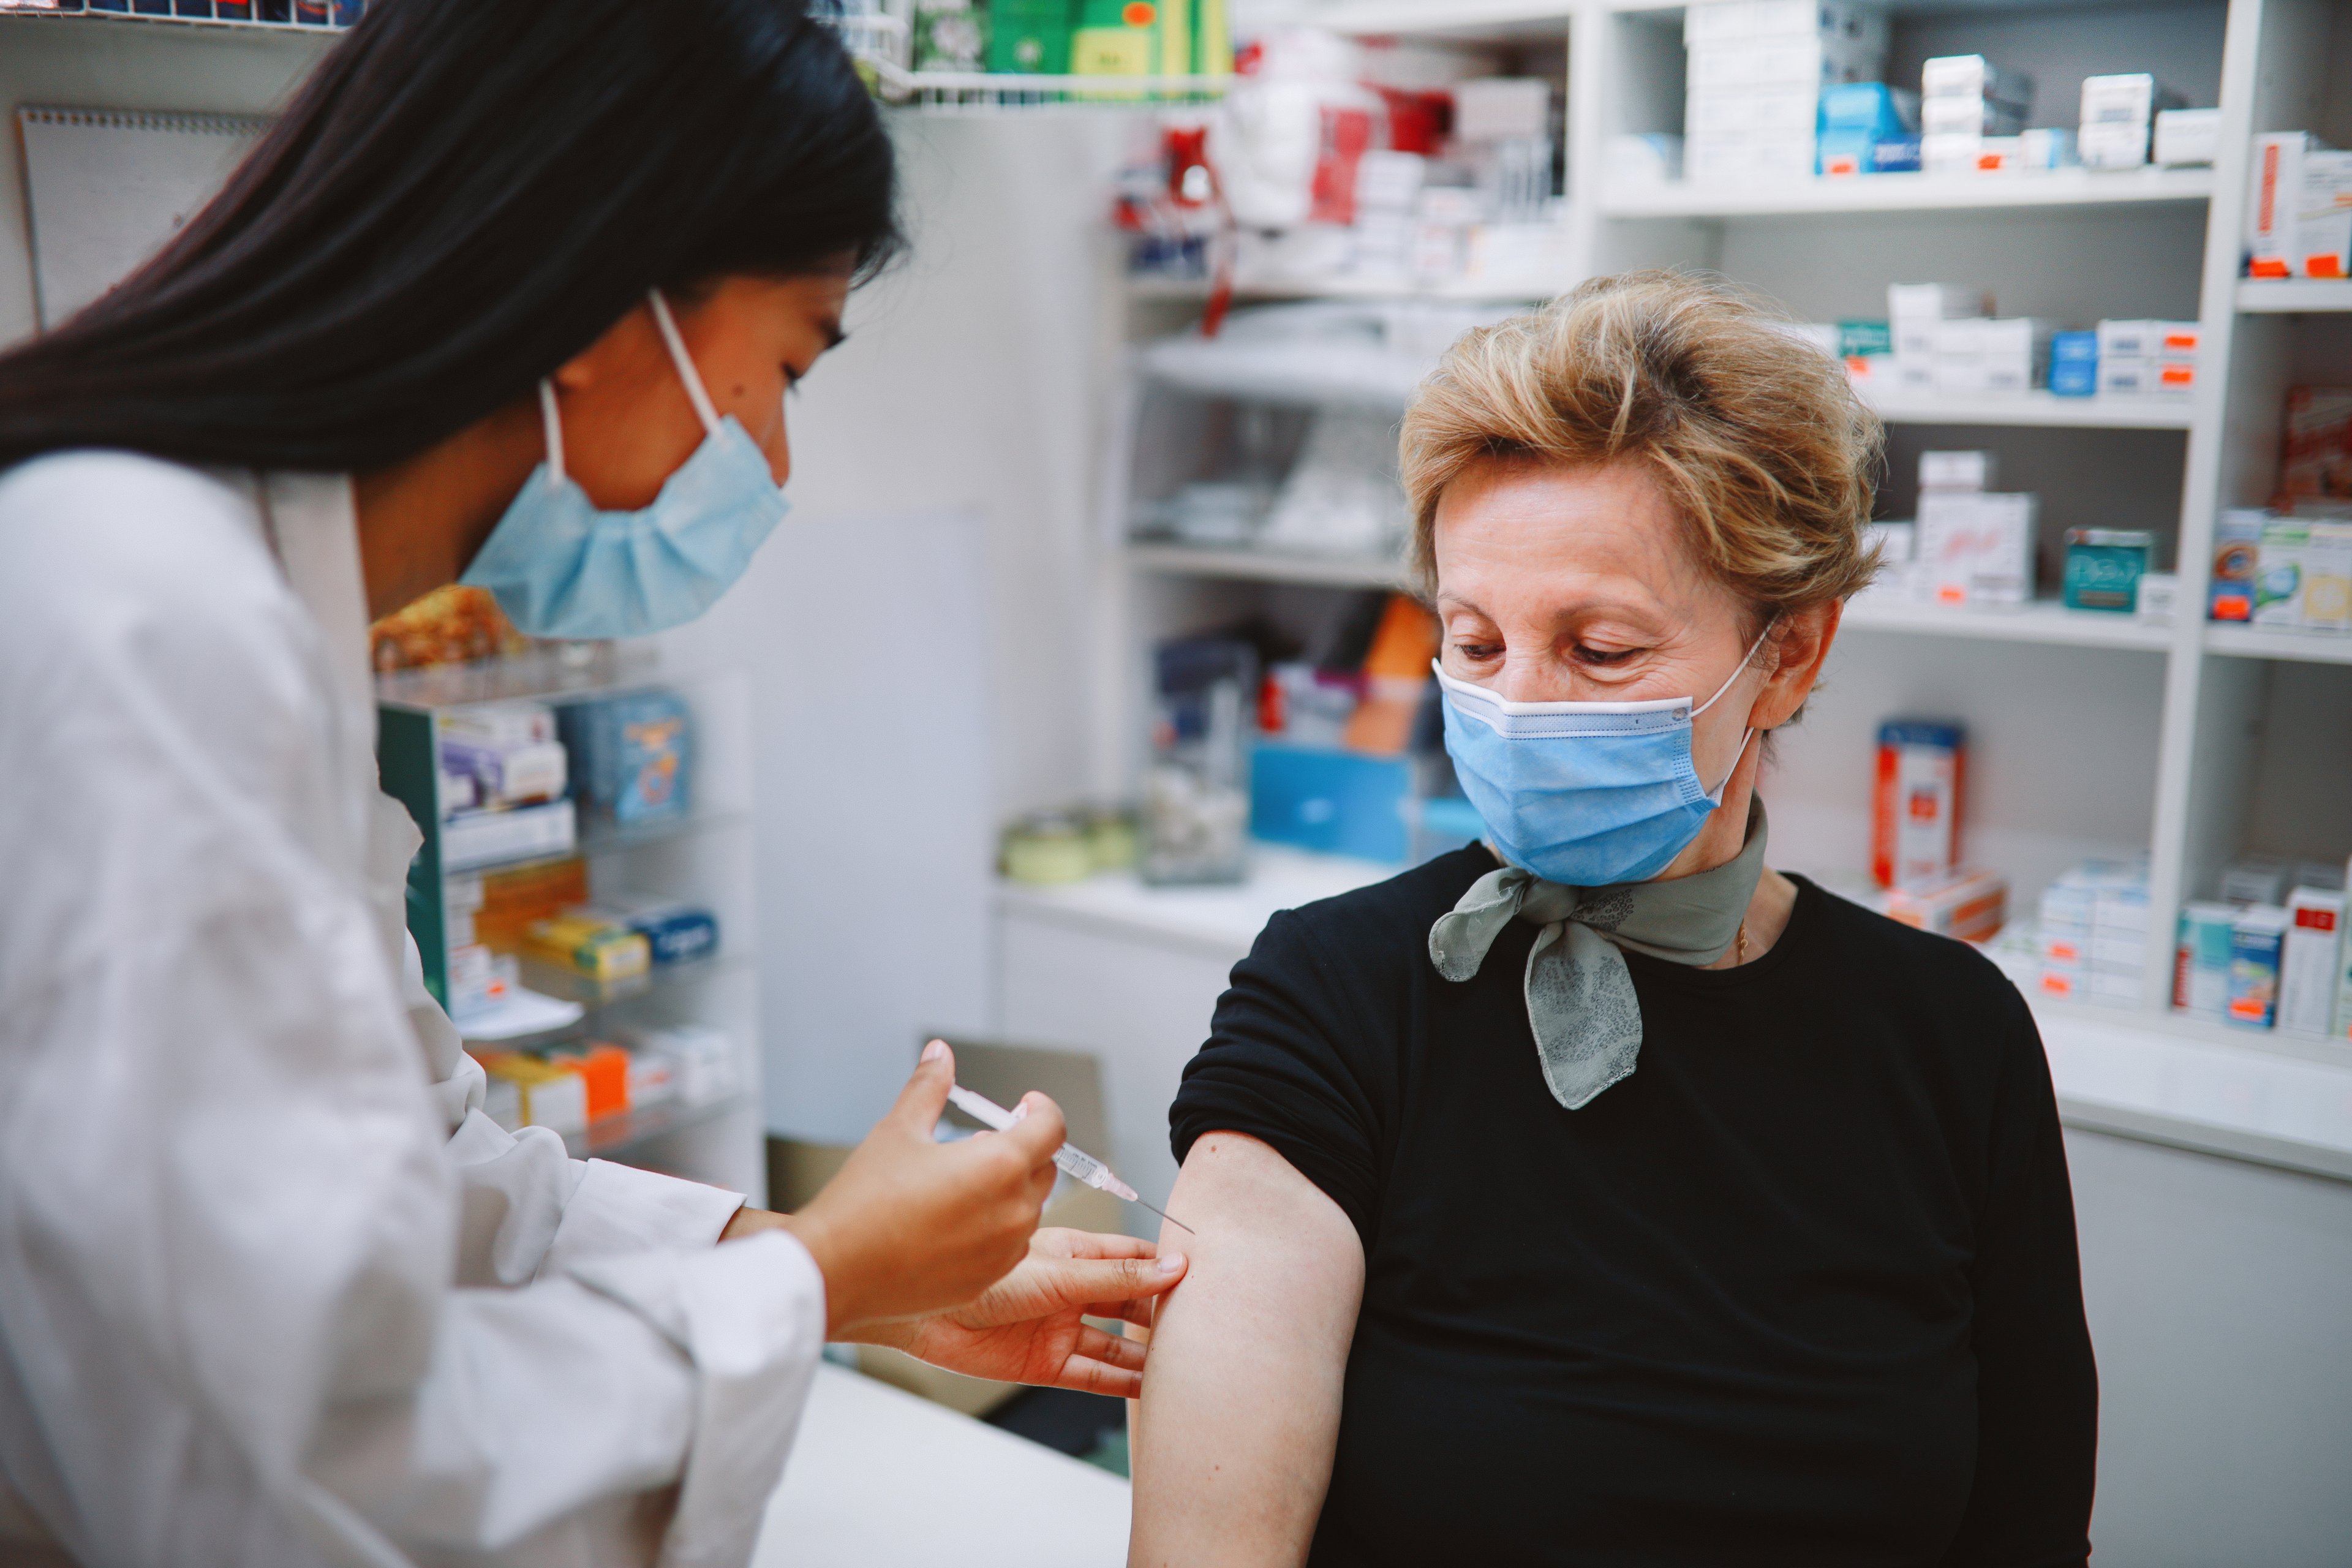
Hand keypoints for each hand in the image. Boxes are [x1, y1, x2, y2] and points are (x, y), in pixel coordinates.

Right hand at [749, 1041, 1065, 1333]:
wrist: (836, 1271)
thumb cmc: (865, 1202)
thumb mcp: (899, 1129)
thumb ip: (929, 1086)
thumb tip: (940, 1054)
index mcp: (1001, 1165)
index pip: (1053, 1128)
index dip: (1042, 1110)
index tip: (1025, 1105)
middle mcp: (1013, 1210)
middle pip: (1044, 1168)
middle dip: (1023, 1149)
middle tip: (982, 1142)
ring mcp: (1004, 1250)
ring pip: (1028, 1209)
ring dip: (1009, 1190)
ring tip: (961, 1182)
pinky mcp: (988, 1279)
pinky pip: (1009, 1245)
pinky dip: (995, 1227)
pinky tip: (953, 1221)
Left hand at [847, 1228, 1188, 1397]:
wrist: (920, 1310)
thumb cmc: (977, 1275)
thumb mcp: (1057, 1271)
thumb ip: (1115, 1275)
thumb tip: (1172, 1268)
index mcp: (1072, 1252)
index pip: (1132, 1256)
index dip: (1165, 1264)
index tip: (1203, 1275)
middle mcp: (1069, 1290)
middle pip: (1129, 1301)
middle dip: (1162, 1312)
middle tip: (1204, 1325)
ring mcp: (1059, 1328)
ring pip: (1116, 1343)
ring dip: (1147, 1354)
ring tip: (1188, 1364)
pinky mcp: (1044, 1364)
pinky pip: (1093, 1374)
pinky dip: (1122, 1383)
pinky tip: (1151, 1388)